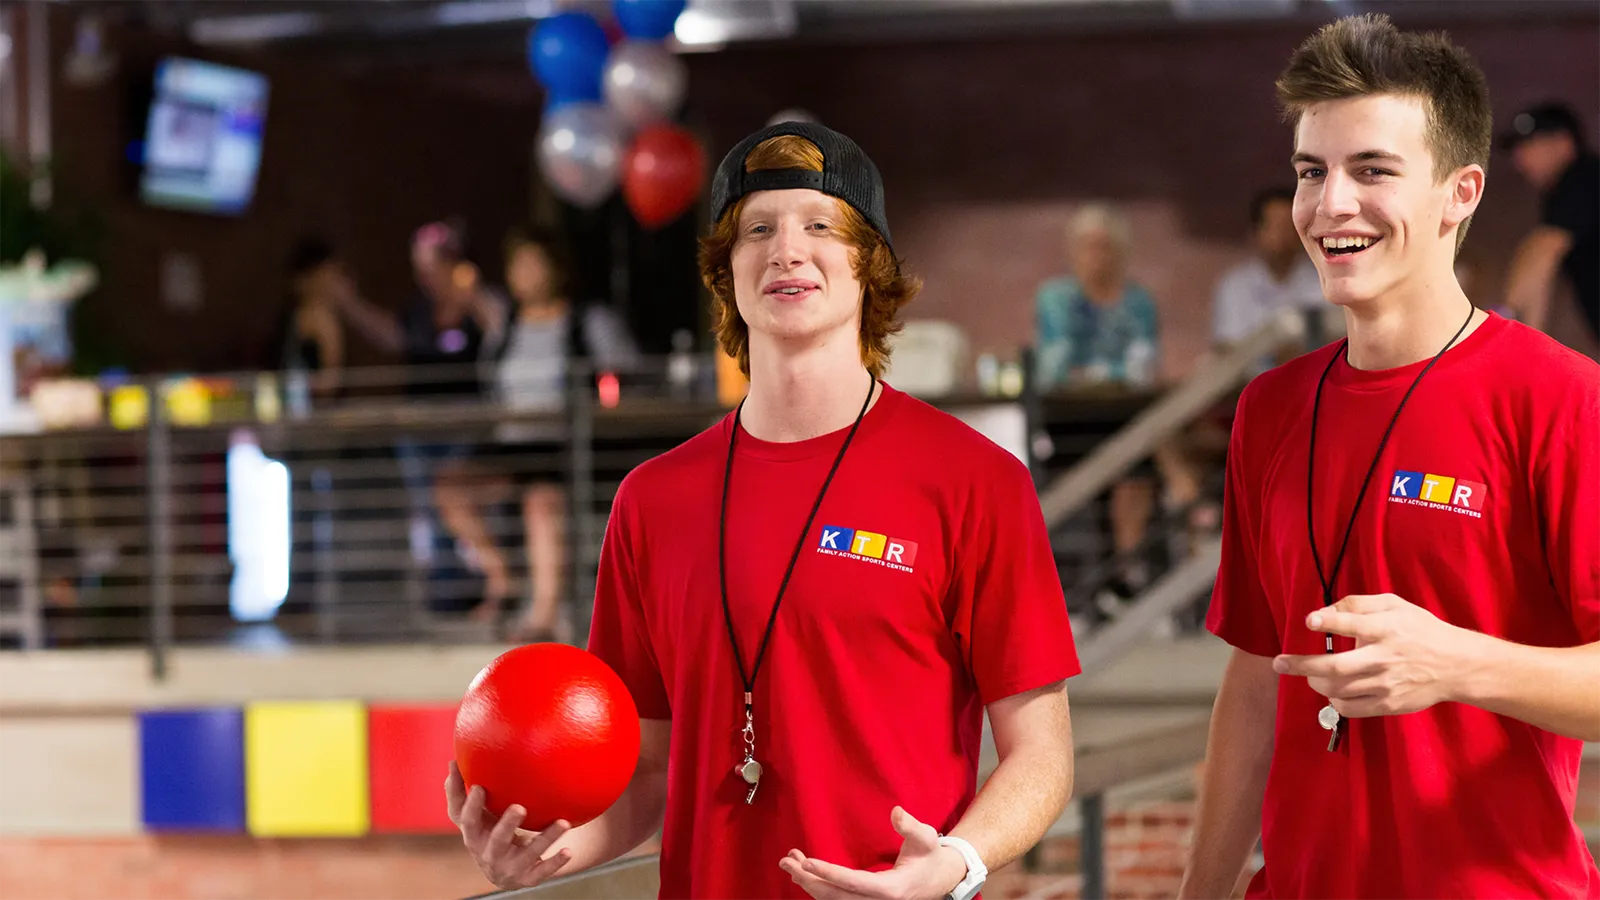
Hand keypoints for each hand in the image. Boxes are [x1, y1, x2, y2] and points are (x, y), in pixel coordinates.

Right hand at [445, 761, 572, 888]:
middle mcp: (489, 854)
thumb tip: (452, 761)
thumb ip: (461, 792)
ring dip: (546, 839)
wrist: (504, 872)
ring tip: (563, 823)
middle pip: (496, 840)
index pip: (466, 821)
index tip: (479, 787)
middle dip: (507, 825)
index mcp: (474, 836)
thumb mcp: (473, 818)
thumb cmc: (487, 833)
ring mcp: (509, 867)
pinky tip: (568, 851)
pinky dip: (555, 863)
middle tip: (520, 808)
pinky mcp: (527, 878)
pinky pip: (542, 872)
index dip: (471, 806)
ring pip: (528, 854)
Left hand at [778, 806, 966, 899]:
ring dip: (808, 882)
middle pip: (835, 896)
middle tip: (786, 860)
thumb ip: (910, 826)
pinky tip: (804, 872)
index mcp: (891, 889)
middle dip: (808, 879)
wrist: (940, 878)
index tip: (808, 862)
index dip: (830, 873)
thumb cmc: (930, 856)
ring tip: (789, 862)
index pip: (854, 883)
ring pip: (832, 899)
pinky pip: (836, 898)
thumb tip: (895, 812)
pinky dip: (817, 885)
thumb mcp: (926, 838)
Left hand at [1272, 593, 1474, 717]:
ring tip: (1310, 674)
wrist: (1456, 665)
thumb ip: (1359, 604)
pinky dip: (1335, 701)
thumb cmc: (1421, 630)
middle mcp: (1384, 658)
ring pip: (1338, 689)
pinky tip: (1332, 691)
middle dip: (1302, 665)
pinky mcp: (1389, 704)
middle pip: (1336, 667)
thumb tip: (1325, 609)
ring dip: (1316, 681)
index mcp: (1386, 629)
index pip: (1353, 623)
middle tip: (1279, 664)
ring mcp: (1386, 684)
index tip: (1309, 621)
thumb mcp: (1395, 605)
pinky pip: (1351, 708)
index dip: (1329, 622)